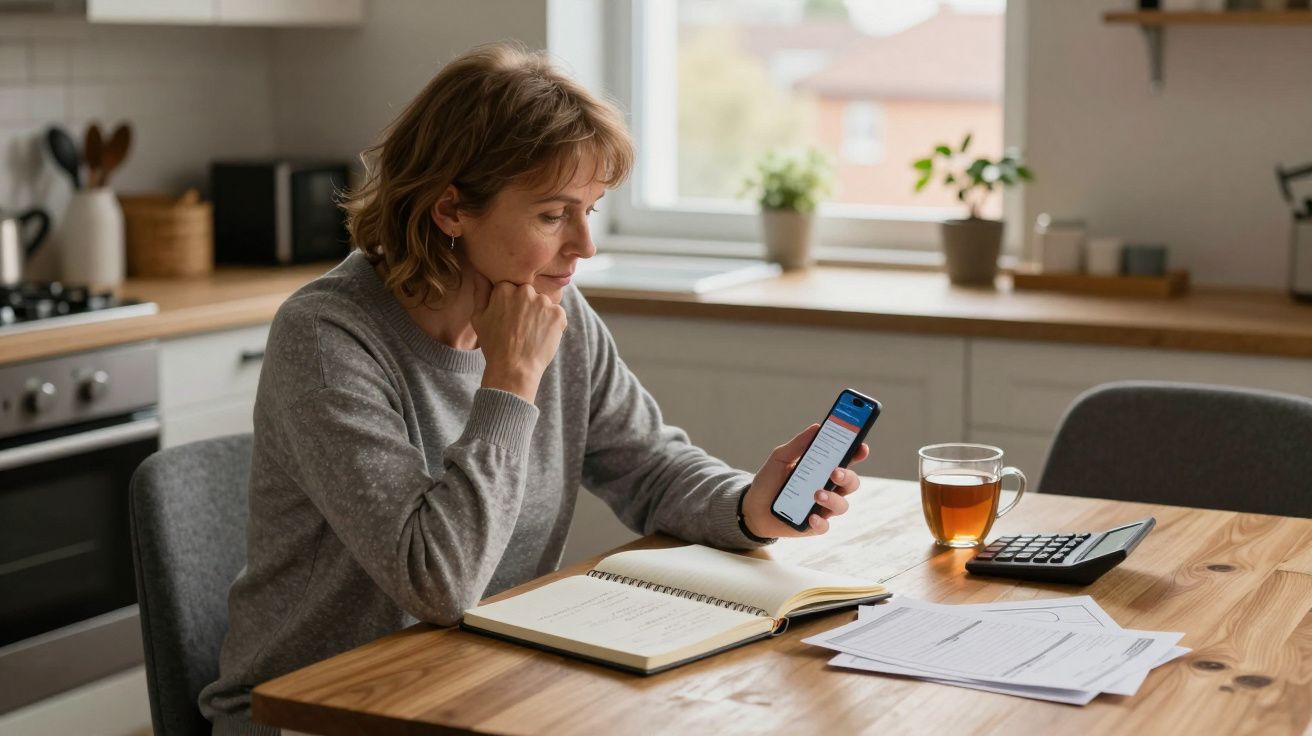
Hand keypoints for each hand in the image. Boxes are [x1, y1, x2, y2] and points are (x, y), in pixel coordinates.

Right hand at [471, 272, 567, 401]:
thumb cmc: (493, 345)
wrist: (514, 369)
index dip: (510, 304)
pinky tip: (541, 338)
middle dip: (526, 307)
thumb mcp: (478, 318)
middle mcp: (525, 290)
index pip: (512, 287)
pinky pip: (557, 315)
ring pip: (543, 304)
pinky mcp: (558, 314)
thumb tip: (481, 272)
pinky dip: (552, 325)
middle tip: (520, 329)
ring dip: (540, 316)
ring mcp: (543, 302)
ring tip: (530, 335)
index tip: (508, 319)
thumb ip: (481, 292)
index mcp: (504, 288)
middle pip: (529, 294)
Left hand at [740, 424, 869, 538]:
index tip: (861, 447)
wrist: (752, 506)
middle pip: (851, 483)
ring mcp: (823, 508)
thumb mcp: (780, 458)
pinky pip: (825, 526)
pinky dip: (820, 522)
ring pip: (842, 505)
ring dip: (833, 499)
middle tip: (836, 472)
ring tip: (817, 494)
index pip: (847, 460)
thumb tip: (817, 427)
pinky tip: (811, 517)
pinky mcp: (813, 525)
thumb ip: (798, 445)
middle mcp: (828, 488)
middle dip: (848, 477)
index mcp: (823, 469)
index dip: (858, 453)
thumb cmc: (769, 480)